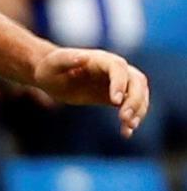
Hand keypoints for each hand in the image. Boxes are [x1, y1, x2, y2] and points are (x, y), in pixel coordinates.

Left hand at [31, 47, 150, 136]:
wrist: (51, 77)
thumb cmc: (50, 68)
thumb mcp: (54, 64)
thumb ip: (67, 60)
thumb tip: (82, 57)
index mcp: (100, 59)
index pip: (118, 68)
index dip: (119, 83)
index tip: (114, 101)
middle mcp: (114, 69)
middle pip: (136, 81)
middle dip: (135, 99)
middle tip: (125, 118)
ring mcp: (118, 83)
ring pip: (139, 94)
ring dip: (138, 110)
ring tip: (129, 126)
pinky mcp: (115, 97)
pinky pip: (130, 106)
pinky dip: (132, 118)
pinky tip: (126, 133)